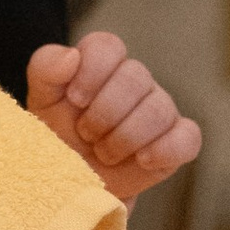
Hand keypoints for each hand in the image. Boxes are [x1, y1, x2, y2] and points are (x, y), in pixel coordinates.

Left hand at [24, 34, 201, 206]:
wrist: (69, 183)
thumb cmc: (55, 136)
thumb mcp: (40, 101)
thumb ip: (46, 68)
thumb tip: (72, 57)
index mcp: (103, 64)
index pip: (108, 47)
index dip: (92, 72)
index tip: (75, 100)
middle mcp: (135, 82)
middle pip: (136, 77)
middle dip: (104, 112)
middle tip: (86, 134)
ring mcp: (159, 110)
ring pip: (159, 109)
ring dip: (125, 137)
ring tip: (104, 154)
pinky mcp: (176, 143)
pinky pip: (189, 137)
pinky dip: (167, 149)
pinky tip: (143, 160)